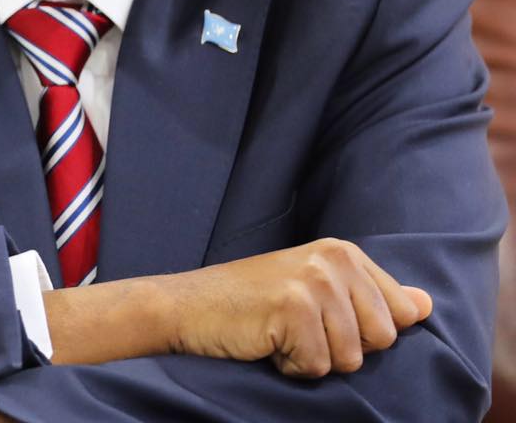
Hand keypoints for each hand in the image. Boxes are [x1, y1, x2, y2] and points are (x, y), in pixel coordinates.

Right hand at [45, 238, 431, 377]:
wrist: (191, 305)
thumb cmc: (254, 303)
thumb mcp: (318, 291)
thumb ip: (374, 297)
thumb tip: (425, 305)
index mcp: (344, 252)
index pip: (400, 314)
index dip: (361, 333)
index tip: (321, 318)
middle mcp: (334, 259)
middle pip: (382, 339)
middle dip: (343, 349)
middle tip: (298, 328)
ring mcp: (314, 281)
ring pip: (352, 358)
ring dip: (315, 359)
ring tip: (281, 334)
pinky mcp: (294, 307)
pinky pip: (318, 367)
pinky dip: (293, 366)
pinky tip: (267, 341)